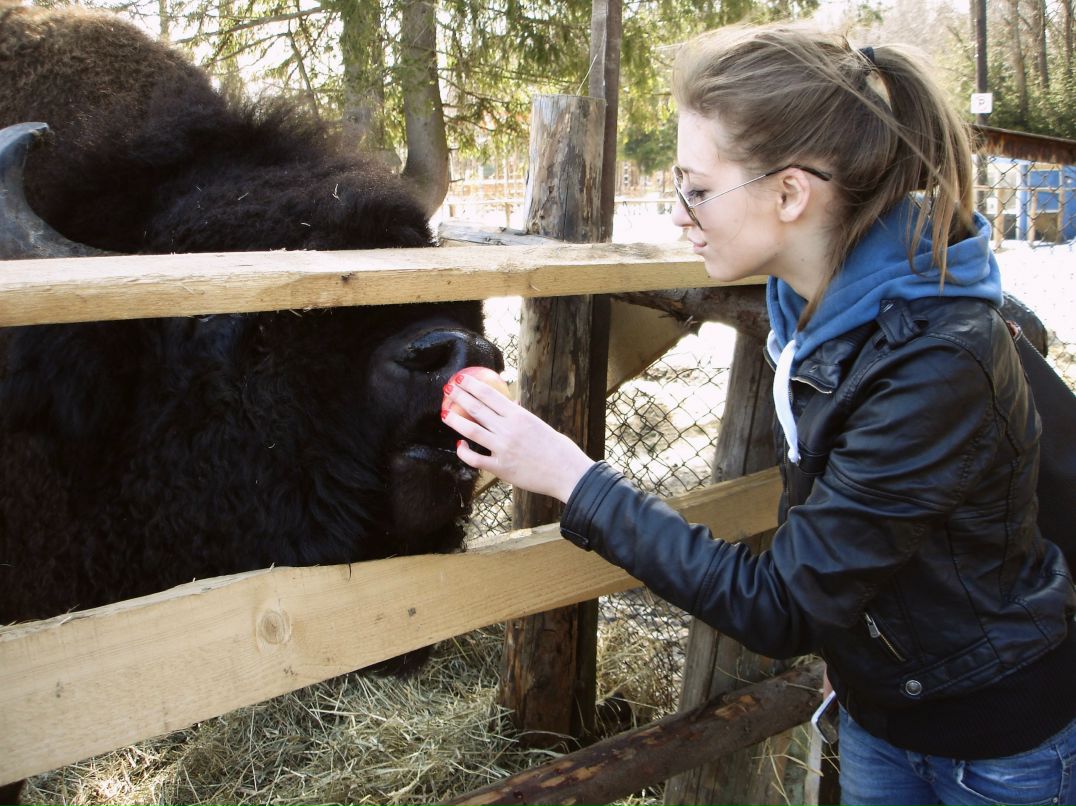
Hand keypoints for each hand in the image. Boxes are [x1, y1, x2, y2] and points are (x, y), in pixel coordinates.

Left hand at [441, 372, 595, 502]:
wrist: (566, 472)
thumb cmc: (557, 448)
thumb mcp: (538, 424)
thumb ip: (520, 415)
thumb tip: (509, 404)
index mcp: (519, 415)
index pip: (489, 395)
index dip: (472, 384)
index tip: (461, 378)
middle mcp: (508, 429)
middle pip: (477, 408)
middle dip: (459, 396)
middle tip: (448, 389)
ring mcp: (503, 449)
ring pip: (471, 431)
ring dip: (455, 420)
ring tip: (445, 413)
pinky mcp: (501, 468)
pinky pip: (475, 459)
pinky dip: (464, 452)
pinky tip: (460, 446)